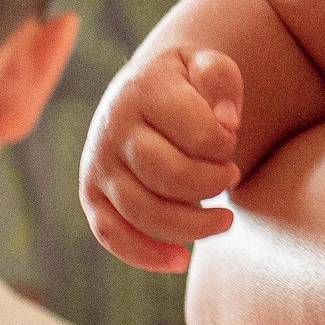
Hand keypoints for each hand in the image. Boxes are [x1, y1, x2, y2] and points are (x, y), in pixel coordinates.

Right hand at [81, 48, 244, 272]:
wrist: (142, 89)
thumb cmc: (185, 84)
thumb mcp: (206, 64)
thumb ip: (220, 80)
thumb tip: (226, 122)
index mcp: (144, 91)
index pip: (197, 133)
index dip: (225, 146)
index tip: (231, 141)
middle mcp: (113, 128)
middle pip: (168, 175)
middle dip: (212, 184)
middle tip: (232, 177)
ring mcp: (98, 165)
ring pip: (143, 211)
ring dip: (192, 226)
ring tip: (224, 220)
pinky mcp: (92, 195)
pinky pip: (111, 235)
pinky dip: (145, 255)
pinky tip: (180, 260)